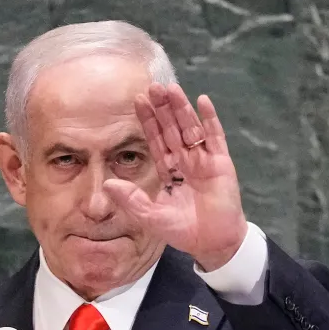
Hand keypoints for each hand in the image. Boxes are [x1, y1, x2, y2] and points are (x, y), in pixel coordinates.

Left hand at [103, 84, 247, 271]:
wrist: (214, 243)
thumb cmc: (184, 231)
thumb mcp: (151, 217)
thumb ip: (131, 200)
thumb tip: (107, 184)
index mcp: (168, 171)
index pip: (155, 140)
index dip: (147, 121)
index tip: (137, 100)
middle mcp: (185, 161)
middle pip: (172, 128)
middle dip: (163, 108)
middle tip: (152, 86)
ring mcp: (204, 160)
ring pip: (190, 128)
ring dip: (181, 108)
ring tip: (172, 88)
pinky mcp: (221, 163)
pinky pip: (215, 136)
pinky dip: (210, 119)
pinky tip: (202, 100)